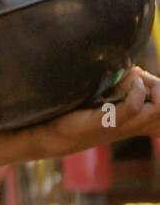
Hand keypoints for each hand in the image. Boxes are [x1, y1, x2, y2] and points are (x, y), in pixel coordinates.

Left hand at [34, 66, 159, 157]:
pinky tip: (130, 80)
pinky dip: (136, 90)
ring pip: (159, 109)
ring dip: (154, 86)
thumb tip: (136, 71)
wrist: (55, 133)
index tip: (147, 80)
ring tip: (137, 78)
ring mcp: (124, 125)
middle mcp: (137, 125)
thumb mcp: (108, 99)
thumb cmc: (80, 113)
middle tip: (143, 77)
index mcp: (141, 122)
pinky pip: (134, 108)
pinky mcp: (108, 122)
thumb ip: (124, 88)